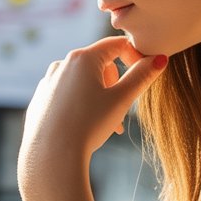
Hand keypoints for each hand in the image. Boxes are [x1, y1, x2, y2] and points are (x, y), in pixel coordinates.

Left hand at [17, 37, 166, 200]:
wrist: (52, 154)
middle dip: (115, 84)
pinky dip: (80, 104)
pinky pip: (66, 94)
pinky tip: (83, 125)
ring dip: (99, 96)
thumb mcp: (122, 100)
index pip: (117, 45)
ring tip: (106, 123)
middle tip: (121, 110)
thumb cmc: (89, 125)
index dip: (136, 57)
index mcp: (82, 58)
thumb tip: (160, 58)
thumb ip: (142, 76)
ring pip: (83, 81)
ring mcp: (48, 81)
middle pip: (99, 64)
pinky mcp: (40, 99)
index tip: (144, 76)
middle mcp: (62, 64)